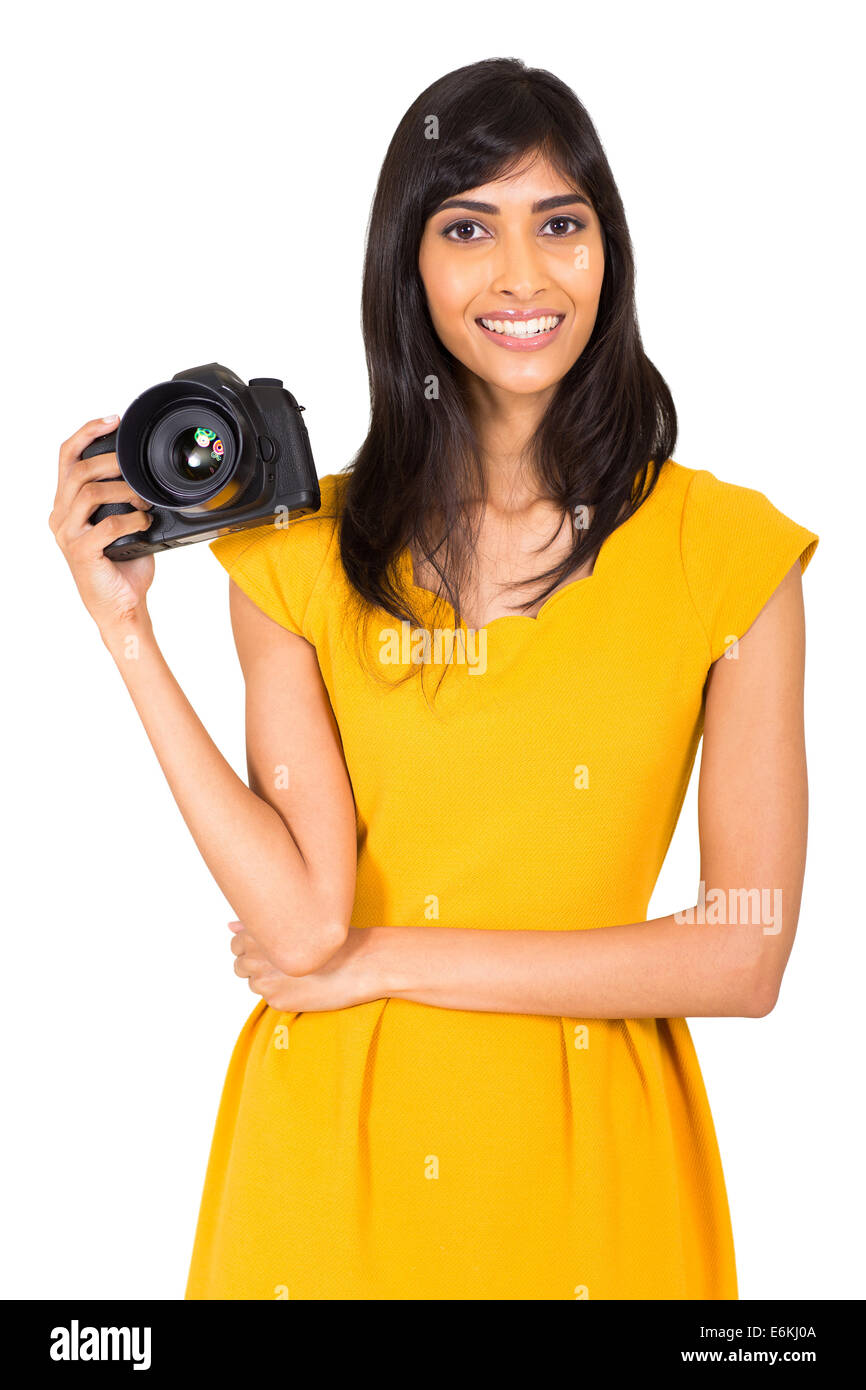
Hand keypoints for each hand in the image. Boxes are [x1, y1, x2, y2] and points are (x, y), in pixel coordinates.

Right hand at [49, 414, 155, 634]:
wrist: (123, 607)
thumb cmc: (123, 566)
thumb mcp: (121, 523)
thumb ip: (122, 498)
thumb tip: (146, 474)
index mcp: (65, 505)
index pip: (67, 456)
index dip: (87, 433)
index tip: (113, 421)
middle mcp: (60, 516)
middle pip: (77, 469)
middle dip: (111, 461)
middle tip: (137, 468)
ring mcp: (67, 534)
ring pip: (89, 492)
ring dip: (124, 491)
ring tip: (143, 501)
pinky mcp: (81, 551)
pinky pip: (108, 524)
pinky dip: (133, 520)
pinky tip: (145, 525)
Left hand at [229, 920, 383, 1011]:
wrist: (363, 963)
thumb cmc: (334, 939)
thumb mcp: (298, 922)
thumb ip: (258, 925)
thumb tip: (230, 925)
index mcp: (261, 933)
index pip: (236, 943)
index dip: (253, 946)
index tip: (271, 947)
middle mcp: (257, 957)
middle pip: (240, 964)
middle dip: (256, 963)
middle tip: (284, 961)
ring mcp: (266, 980)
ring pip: (253, 982)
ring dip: (268, 978)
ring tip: (297, 973)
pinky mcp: (277, 1001)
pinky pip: (269, 997)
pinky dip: (281, 992)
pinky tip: (303, 985)